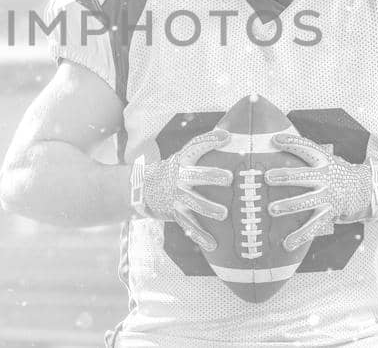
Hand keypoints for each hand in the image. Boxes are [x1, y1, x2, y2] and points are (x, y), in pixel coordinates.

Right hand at [130, 129, 233, 250]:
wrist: (145, 189)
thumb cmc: (175, 170)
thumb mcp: (183, 156)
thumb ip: (204, 148)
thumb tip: (231, 133)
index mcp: (182, 160)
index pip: (196, 146)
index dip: (209, 140)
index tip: (226, 136)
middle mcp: (178, 178)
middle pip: (194, 175)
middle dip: (211, 176)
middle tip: (229, 177)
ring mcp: (177, 197)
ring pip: (193, 203)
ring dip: (209, 208)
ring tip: (224, 213)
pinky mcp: (176, 214)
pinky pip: (189, 227)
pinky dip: (201, 237)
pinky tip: (213, 245)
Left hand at [264, 134, 377, 251]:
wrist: (364, 190)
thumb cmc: (335, 172)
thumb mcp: (326, 158)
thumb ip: (306, 153)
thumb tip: (275, 140)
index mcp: (324, 161)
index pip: (308, 148)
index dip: (292, 143)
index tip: (275, 140)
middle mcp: (326, 178)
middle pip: (305, 176)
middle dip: (286, 177)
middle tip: (268, 177)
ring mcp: (328, 197)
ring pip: (307, 202)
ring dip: (289, 206)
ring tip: (272, 209)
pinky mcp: (329, 213)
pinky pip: (313, 226)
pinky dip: (300, 236)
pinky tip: (287, 244)